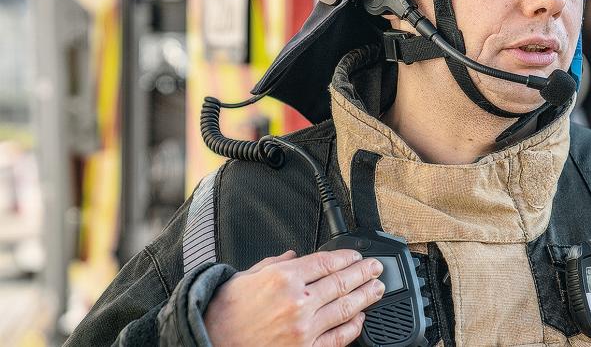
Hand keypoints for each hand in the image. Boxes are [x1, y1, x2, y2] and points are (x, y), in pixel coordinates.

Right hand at [204, 249, 384, 345]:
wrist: (209, 344)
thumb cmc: (222, 314)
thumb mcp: (244, 278)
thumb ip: (274, 264)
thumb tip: (293, 255)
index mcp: (283, 278)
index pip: (326, 262)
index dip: (347, 257)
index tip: (357, 256)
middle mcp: (298, 302)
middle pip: (342, 282)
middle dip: (364, 273)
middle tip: (377, 268)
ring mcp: (304, 329)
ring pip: (346, 308)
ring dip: (366, 297)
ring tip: (378, 288)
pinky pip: (338, 338)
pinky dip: (353, 327)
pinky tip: (360, 319)